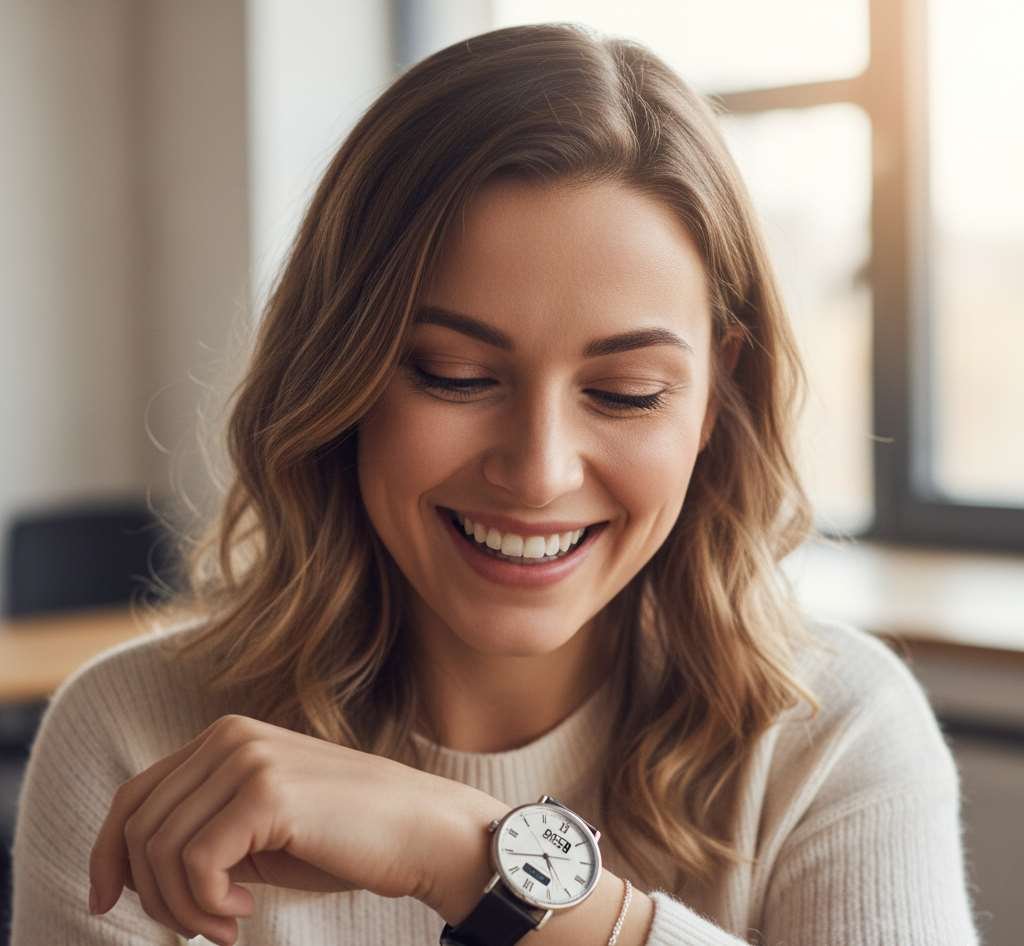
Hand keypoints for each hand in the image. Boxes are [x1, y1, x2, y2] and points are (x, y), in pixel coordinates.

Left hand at [87, 713, 472, 944]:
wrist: (420, 830)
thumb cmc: (344, 837)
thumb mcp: (259, 829)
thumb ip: (203, 828)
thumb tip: (128, 871)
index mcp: (225, 737)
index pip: (135, 794)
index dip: (107, 852)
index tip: (107, 902)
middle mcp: (229, 737)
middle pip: (138, 825)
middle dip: (152, 893)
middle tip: (199, 929)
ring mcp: (247, 759)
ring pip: (160, 848)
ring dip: (182, 907)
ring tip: (226, 923)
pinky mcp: (265, 792)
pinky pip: (194, 863)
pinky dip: (205, 904)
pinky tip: (244, 912)